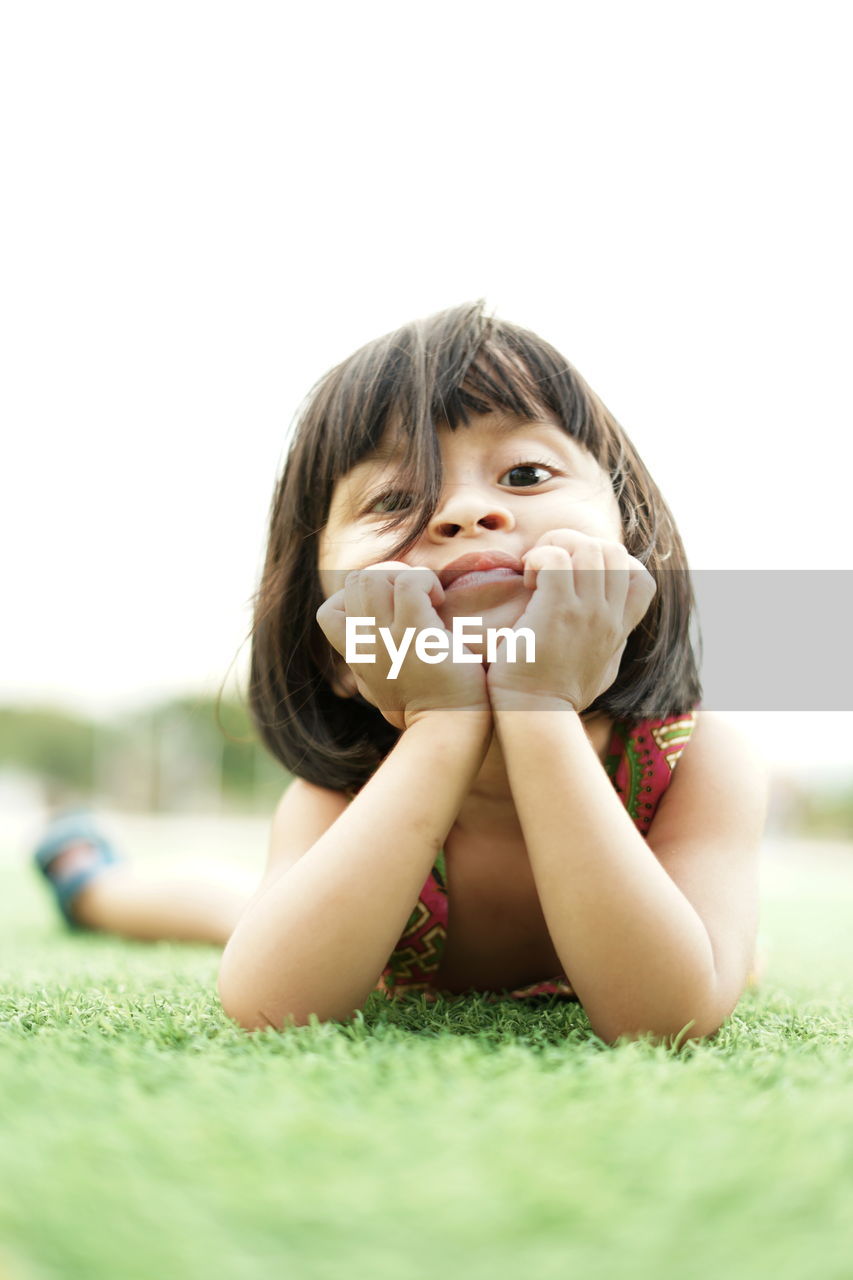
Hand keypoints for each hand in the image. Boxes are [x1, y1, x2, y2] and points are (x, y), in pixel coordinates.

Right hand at [316, 560, 491, 730]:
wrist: (447, 732)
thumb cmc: (424, 712)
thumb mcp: (380, 687)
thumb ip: (368, 664)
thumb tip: (360, 653)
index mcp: (356, 656)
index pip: (328, 611)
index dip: (356, 598)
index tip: (388, 610)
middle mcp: (365, 645)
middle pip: (353, 582)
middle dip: (385, 576)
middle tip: (416, 596)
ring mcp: (387, 639)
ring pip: (373, 576)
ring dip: (404, 575)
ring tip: (428, 597)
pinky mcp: (416, 633)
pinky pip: (409, 583)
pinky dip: (425, 581)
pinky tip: (440, 601)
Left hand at [485, 529, 656, 711]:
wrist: (534, 713)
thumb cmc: (558, 695)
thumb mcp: (602, 668)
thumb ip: (612, 643)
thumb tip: (617, 630)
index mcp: (619, 628)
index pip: (641, 577)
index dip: (613, 564)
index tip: (580, 576)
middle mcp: (608, 616)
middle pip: (613, 551)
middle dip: (578, 544)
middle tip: (548, 564)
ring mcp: (587, 611)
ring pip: (588, 548)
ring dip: (556, 547)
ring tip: (535, 570)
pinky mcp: (557, 610)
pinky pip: (556, 559)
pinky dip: (539, 558)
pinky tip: (526, 578)